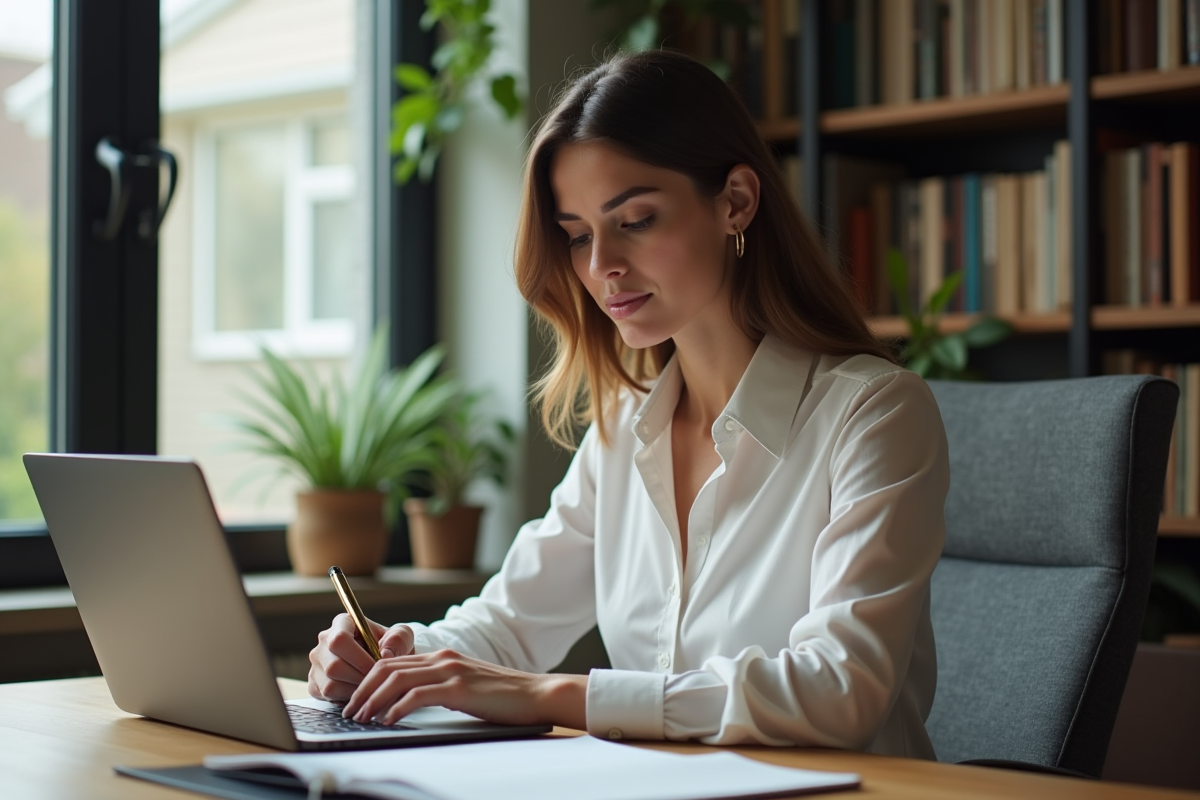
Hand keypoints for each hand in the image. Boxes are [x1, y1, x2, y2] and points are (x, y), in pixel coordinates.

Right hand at [307, 614, 414, 701]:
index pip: (339, 640)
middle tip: (376, 680)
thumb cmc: (391, 646)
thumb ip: (399, 639)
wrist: (384, 662)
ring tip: (370, 685)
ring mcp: (317, 663)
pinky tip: (359, 691)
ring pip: (329, 684)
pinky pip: (326, 696)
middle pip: (334, 666)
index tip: (377, 666)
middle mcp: (324, 642)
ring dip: (354, 690)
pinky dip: (345, 698)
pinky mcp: (315, 683)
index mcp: (343, 623)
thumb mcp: (402, 637)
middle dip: (359, 677)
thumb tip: (385, 653)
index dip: (359, 658)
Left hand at [340, 649, 587, 728]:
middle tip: (351, 712)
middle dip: (363, 690)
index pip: (392, 662)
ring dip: (373, 700)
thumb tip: (411, 702)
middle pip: (387, 667)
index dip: (368, 680)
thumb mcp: (465, 686)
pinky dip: (396, 708)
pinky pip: (417, 696)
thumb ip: (440, 687)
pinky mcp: (459, 689)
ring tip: (362, 718)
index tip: (357, 701)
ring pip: (396, 679)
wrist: (536, 694)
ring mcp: (450, 671)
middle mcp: (442, 658)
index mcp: (442, 657)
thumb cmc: (503, 696)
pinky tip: (389, 720)